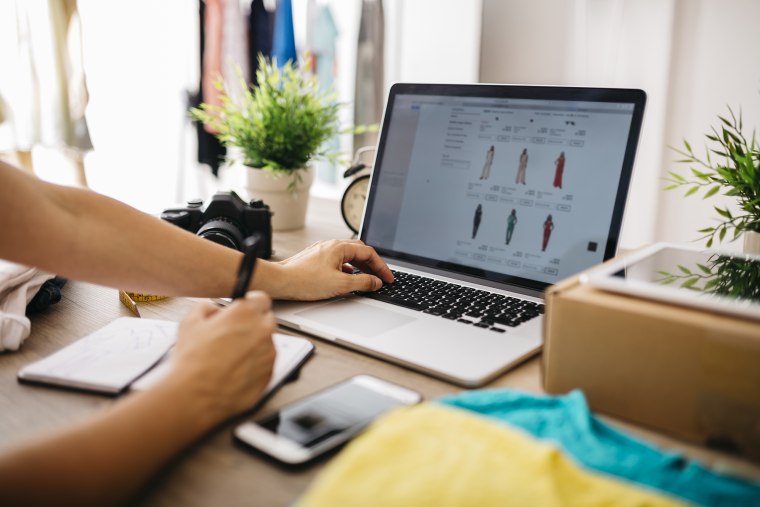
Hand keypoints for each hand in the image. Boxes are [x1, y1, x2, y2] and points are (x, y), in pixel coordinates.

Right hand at [167, 292, 275, 425]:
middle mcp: (262, 331)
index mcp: (246, 314)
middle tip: (235, 333)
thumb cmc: (192, 362)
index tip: (245, 308)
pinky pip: (265, 364)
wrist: (195, 396)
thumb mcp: (190, 322)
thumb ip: (205, 308)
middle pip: (267, 320)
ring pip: (267, 343)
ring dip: (254, 345)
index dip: (251, 303)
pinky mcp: (269, 375)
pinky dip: (255, 365)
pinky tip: (235, 371)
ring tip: (230, 357)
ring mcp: (268, 355)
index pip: (261, 299)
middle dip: (254, 323)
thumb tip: (212, 308)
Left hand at [274, 239, 393, 299]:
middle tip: (380, 277)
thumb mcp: (340, 284)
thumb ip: (362, 282)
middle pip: (359, 251)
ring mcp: (322, 251)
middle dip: (372, 264)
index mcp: (340, 247)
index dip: (381, 266)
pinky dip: (347, 268)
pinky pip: (337, 260)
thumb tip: (375, 282)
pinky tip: (346, 278)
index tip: (387, 278)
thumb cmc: (304, 280)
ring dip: (360, 266)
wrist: (280, 281)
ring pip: (348, 256)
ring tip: (367, 279)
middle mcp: (331, 245)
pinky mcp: (315, 258)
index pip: (368, 253)